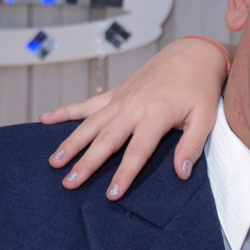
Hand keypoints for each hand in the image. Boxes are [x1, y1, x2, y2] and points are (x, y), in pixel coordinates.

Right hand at [41, 37, 231, 198]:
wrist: (192, 54)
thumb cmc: (200, 89)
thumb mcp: (205, 118)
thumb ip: (191, 146)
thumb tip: (181, 173)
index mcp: (156, 116)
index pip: (136, 152)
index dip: (124, 174)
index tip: (111, 194)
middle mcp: (133, 107)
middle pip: (105, 141)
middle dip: (86, 163)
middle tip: (69, 184)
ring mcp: (121, 99)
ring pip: (90, 124)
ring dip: (71, 143)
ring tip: (54, 161)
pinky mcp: (116, 92)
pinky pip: (87, 103)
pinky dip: (65, 111)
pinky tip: (45, 118)